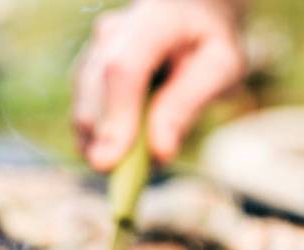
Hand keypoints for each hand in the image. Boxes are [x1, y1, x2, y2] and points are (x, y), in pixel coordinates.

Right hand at [73, 0, 245, 170]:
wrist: (191, 10)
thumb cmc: (209, 39)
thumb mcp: (222, 66)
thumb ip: (189, 104)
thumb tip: (160, 153)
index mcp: (155, 19)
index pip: (122, 68)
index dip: (114, 117)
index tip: (109, 163)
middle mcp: (114, 30)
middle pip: (93, 89)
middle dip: (101, 139)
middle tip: (121, 178)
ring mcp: (94, 49)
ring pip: (81, 103)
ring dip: (97, 143)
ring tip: (125, 167)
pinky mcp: (86, 71)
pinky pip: (82, 111)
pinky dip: (97, 139)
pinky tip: (118, 152)